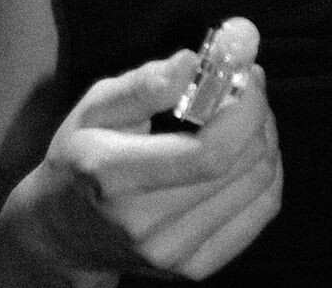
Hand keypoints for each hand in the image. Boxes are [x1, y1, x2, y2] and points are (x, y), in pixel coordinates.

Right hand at [9, 18, 281, 282]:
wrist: (64, 232)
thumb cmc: (81, 155)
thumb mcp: (95, 106)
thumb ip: (143, 85)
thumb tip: (192, 63)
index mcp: (115, 176)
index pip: (209, 153)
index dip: (245, 110)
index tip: (248, 74)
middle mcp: (147, 225)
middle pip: (241, 166)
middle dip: (258, 114)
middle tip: (246, 85)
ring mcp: (175, 255)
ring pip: (261, 184)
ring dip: (265, 136)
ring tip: (242, 113)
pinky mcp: (196, 268)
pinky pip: (263, 210)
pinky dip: (267, 170)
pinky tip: (247, 148)